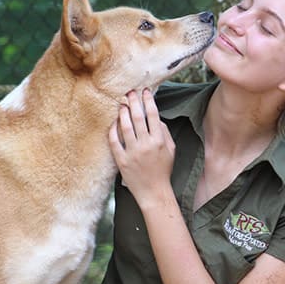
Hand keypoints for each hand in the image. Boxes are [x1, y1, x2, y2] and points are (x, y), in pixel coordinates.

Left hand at [108, 89, 174, 207]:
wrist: (154, 191)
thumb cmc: (163, 170)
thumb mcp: (171, 149)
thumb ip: (164, 132)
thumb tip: (156, 117)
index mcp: (159, 141)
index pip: (152, 115)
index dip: (148, 101)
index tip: (144, 91)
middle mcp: (146, 145)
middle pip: (137, 117)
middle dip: (133, 102)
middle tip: (129, 92)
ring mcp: (133, 153)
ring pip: (125, 127)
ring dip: (122, 113)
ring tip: (121, 104)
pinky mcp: (122, 161)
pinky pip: (114, 141)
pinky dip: (113, 130)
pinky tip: (113, 122)